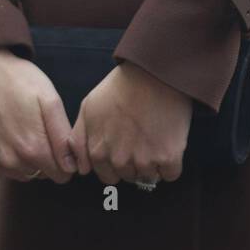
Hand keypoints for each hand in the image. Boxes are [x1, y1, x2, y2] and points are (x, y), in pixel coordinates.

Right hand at [0, 47, 77, 184]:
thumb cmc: (18, 80)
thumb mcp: (49, 99)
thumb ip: (63, 136)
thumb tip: (72, 166)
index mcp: (33, 149)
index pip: (61, 174)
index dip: (65, 160)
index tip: (58, 142)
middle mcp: (11, 162)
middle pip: (39, 174)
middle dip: (43, 158)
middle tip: (36, 128)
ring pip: (19, 173)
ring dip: (23, 159)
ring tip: (18, 128)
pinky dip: (2, 156)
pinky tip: (1, 132)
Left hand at [71, 61, 192, 185]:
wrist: (152, 73)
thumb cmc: (120, 87)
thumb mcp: (88, 108)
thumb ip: (78, 140)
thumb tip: (81, 169)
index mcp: (98, 152)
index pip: (107, 176)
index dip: (116, 162)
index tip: (124, 145)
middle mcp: (119, 161)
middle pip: (128, 177)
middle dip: (133, 162)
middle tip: (140, 137)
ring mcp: (144, 161)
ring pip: (149, 177)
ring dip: (152, 163)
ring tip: (154, 136)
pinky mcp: (167, 158)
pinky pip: (170, 175)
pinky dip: (171, 163)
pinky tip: (168, 142)